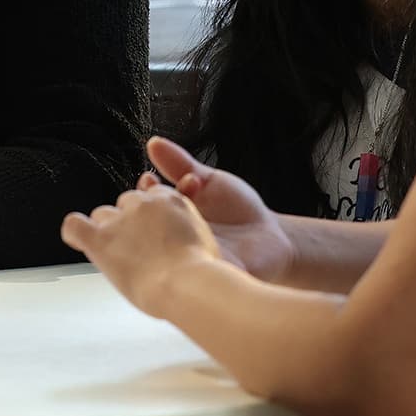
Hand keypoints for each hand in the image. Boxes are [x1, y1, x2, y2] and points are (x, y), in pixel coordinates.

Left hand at [60, 184, 223, 317]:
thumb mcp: (204, 240)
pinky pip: (74, 225)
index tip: (152, 232)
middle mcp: (142, 204)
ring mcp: (118, 219)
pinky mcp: (99, 237)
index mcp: (170, 200)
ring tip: (121, 257)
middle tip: (139, 250)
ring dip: (107, 231)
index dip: (150, 215)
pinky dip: (75, 233)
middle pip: (125, 204)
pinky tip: (80, 242)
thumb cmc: (201, 274)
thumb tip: (175, 237)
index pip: (151, 196)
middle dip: (129, 224)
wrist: (188, 285)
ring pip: (102, 215)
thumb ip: (185, 229)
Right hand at [142, 137, 294, 282]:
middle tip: (166, 197)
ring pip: (165, 251)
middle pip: (146, 228)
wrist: (273, 237)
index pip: (143, 203)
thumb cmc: (237, 208)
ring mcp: (187, 256)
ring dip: (169, 232)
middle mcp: (172, 237)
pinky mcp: (206, 273)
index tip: (150, 180)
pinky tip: (201, 236)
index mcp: (169, 213)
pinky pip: (192, 271)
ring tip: (186, 214)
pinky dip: (192, 255)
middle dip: (151, 212)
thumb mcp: (208, 181)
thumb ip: (181, 164)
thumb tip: (153, 143)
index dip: (143, 192)